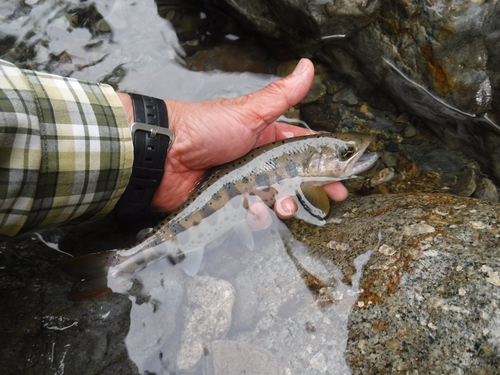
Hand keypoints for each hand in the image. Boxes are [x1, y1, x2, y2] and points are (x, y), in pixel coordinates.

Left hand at [118, 59, 347, 220]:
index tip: (340, 172)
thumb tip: (308, 66)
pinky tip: (257, 212)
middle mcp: (254, 158)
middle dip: (309, 188)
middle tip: (329, 198)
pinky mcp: (226, 200)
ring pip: (273, 196)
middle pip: (291, 176)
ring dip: (285, 204)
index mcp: (263, 135)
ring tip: (287, 208)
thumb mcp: (248, 112)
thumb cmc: (204, 128)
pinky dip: (256, 215)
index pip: (300, 147)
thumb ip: (281, 96)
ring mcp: (240, 180)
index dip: (321, 159)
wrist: (163, 154)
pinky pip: (248, 211)